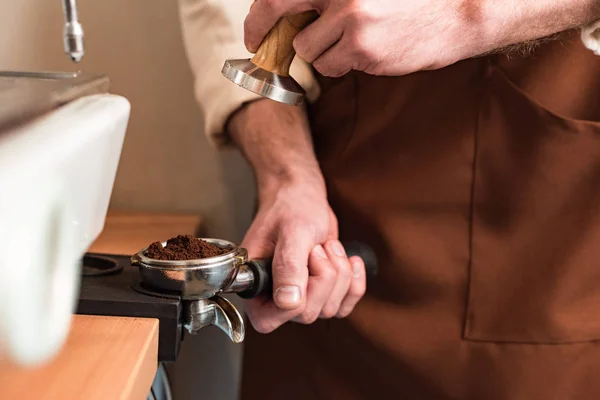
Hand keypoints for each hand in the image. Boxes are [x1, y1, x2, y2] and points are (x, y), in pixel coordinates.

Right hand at [240, 180, 366, 333]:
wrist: (302, 197)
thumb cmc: (290, 208)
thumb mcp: (292, 232)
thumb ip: (288, 266)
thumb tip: (288, 303)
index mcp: (254, 285)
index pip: (270, 319)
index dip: (296, 298)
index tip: (306, 263)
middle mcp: (273, 298)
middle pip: (307, 313)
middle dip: (324, 277)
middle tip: (317, 248)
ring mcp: (298, 298)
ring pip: (330, 309)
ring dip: (338, 273)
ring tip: (326, 246)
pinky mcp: (321, 294)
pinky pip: (345, 305)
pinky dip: (354, 282)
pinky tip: (350, 260)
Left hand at [244, 0, 478, 76]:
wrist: (457, 15)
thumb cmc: (408, 3)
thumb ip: (329, 1)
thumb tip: (285, 15)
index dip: (260, 12)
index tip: (255, 28)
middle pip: (280, 9)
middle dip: (263, 32)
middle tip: (259, 46)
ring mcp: (351, 19)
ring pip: (308, 50)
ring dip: (321, 53)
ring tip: (351, 44)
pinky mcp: (363, 49)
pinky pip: (331, 67)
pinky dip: (341, 65)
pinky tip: (366, 53)